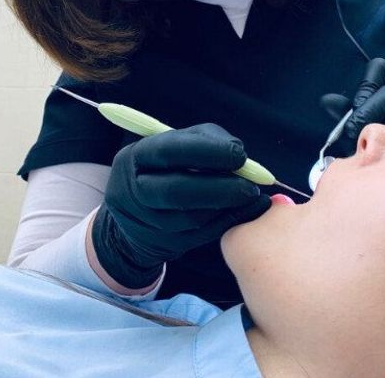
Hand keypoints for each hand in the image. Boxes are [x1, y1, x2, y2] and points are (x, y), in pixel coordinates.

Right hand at [91, 124, 270, 288]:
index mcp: (136, 157)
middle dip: (220, 188)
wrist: (141, 210)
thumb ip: (209, 141)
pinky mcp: (162, 244)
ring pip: (191, 218)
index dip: (208, 152)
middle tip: (252, 186)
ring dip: (228, 207)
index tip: (240, 155)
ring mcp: (145, 222)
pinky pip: (201, 235)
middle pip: (176, 191)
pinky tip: (247, 210)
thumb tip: (239, 153)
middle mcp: (132, 191)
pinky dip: (228, 221)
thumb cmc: (171, 166)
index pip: (169, 152)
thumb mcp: (182, 143)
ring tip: (251, 195)